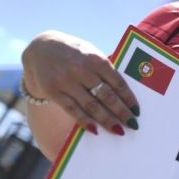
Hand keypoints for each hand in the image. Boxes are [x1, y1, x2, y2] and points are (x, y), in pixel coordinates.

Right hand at [22, 31, 139, 134]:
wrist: (41, 47)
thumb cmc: (75, 54)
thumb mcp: (91, 53)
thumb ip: (105, 71)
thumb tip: (124, 95)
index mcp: (95, 58)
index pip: (117, 82)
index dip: (129, 98)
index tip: (137, 111)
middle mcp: (81, 69)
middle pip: (106, 95)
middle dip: (121, 112)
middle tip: (133, 124)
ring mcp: (66, 81)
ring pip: (90, 105)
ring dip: (106, 120)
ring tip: (118, 130)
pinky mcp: (53, 91)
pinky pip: (72, 110)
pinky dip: (85, 121)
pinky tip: (96, 130)